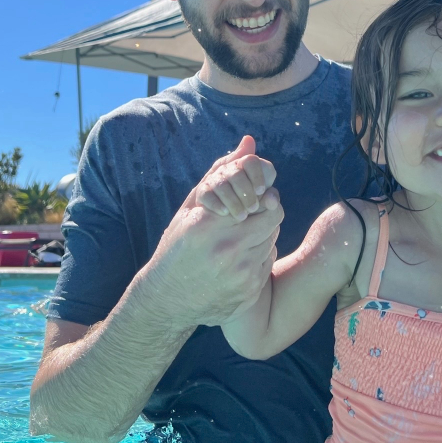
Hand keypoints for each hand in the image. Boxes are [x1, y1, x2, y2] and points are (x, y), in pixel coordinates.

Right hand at [144, 136, 283, 328]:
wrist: (167, 300)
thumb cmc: (176, 247)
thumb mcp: (191, 208)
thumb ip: (220, 173)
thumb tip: (250, 142)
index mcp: (211, 225)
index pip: (263, 201)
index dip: (261, 196)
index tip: (253, 198)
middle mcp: (228, 249)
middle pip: (274, 219)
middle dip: (265, 213)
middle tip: (248, 217)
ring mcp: (241, 274)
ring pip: (272, 240)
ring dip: (261, 235)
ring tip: (237, 240)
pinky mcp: (249, 292)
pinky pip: (267, 263)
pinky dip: (257, 257)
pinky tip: (237, 260)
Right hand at [195, 136, 276, 220]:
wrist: (212, 225)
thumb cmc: (242, 210)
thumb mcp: (256, 202)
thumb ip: (266, 198)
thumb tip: (273, 199)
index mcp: (243, 167)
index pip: (250, 161)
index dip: (257, 174)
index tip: (261, 191)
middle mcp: (227, 170)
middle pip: (237, 173)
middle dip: (246, 192)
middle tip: (253, 208)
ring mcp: (213, 180)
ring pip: (222, 184)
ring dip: (233, 201)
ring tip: (242, 216)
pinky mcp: (200, 192)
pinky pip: (207, 194)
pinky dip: (217, 203)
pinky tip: (225, 213)